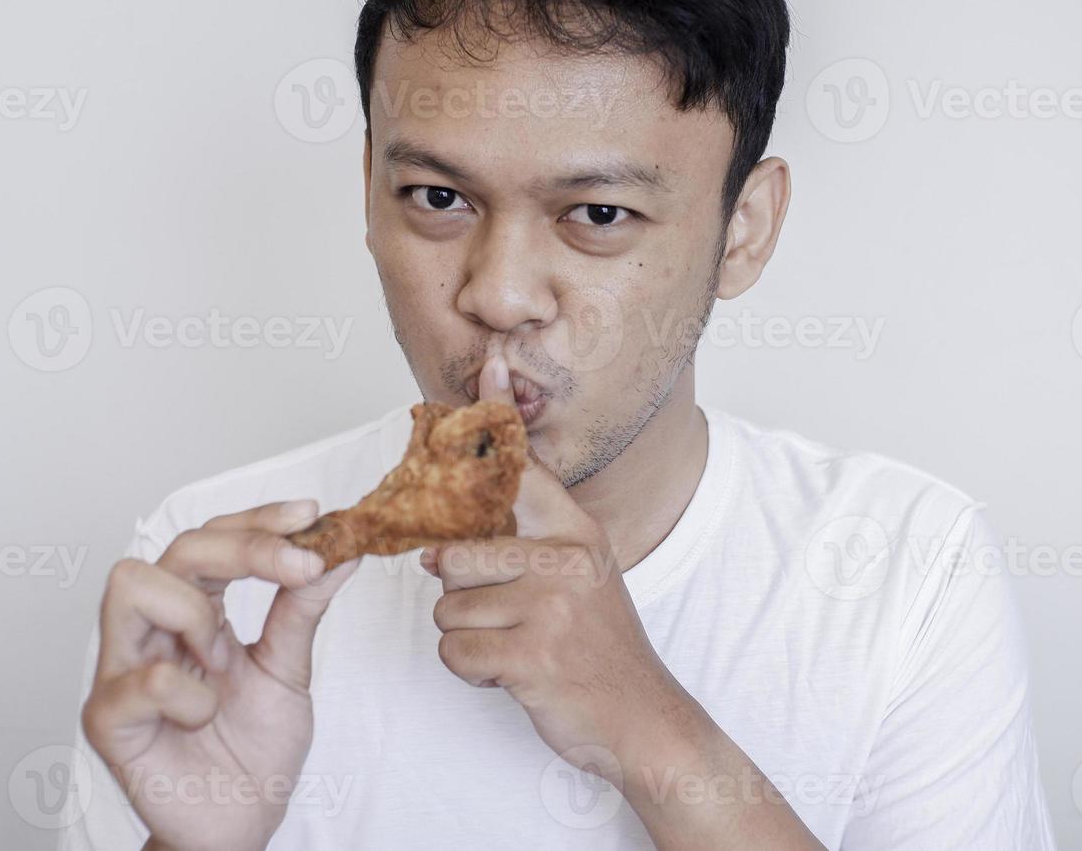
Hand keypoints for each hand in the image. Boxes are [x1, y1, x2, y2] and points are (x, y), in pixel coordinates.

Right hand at [81, 500, 356, 850]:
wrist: (241, 824)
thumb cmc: (253, 749)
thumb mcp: (288, 670)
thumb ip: (301, 609)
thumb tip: (339, 548)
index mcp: (192, 612)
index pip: (213, 537)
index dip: (258, 519)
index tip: (311, 513)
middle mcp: (151, 630)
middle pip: (176, 546)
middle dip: (243, 547)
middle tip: (298, 568)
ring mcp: (122, 669)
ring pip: (131, 585)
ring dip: (196, 614)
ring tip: (223, 659)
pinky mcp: (108, 719)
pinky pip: (143, 680)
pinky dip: (190, 695)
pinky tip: (202, 716)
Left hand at [424, 352, 700, 775]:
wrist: (641, 718)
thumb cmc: (597, 648)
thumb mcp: (577, 578)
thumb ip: (528, 542)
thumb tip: (440, 538)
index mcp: (578, 533)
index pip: (525, 468)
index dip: (498, 417)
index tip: (491, 364)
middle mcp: (567, 559)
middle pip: (456, 553)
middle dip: (462, 596)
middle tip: (505, 615)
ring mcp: (552, 606)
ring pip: (449, 608)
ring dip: (470, 638)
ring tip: (517, 645)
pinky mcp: (534, 654)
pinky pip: (455, 651)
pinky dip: (472, 670)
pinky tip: (513, 672)